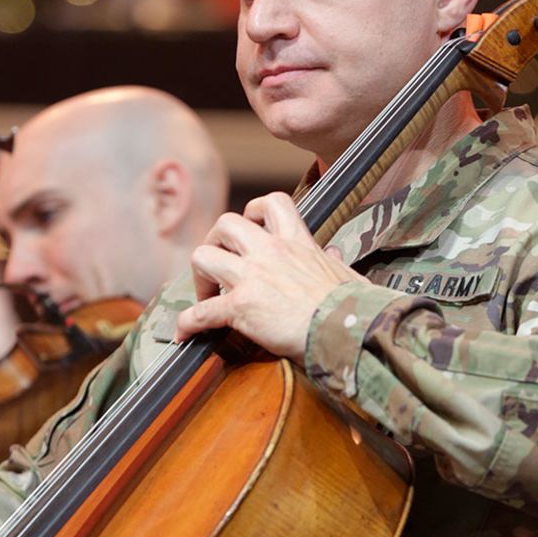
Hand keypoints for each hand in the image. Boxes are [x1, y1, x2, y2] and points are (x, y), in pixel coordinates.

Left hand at [175, 192, 368, 363]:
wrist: (344, 329)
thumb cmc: (352, 305)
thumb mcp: (346, 273)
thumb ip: (334, 260)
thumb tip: (333, 253)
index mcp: (297, 242)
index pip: (272, 204)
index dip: (254, 210)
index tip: (251, 226)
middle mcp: (269, 252)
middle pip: (225, 224)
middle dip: (216, 241)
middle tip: (221, 263)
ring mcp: (251, 278)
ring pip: (202, 257)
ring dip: (198, 275)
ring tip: (206, 294)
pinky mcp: (240, 307)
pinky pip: (201, 312)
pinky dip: (188, 322)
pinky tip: (185, 332)